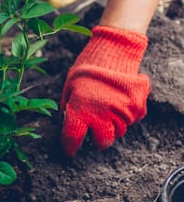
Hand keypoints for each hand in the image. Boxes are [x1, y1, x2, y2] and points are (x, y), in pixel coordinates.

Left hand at [60, 26, 150, 155]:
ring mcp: (122, 113)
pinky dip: (125, 116)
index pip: (73, 138)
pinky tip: (118, 102)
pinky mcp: (137, 108)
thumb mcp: (69, 87)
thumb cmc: (86, 68)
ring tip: (106, 113)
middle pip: (102, 142)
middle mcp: (102, 115)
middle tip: (93, 134)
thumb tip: (64, 124)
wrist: (113, 51)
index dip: (70, 147)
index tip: (70, 151)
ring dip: (111, 127)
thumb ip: (69, 107)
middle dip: (97, 141)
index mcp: (80, 110)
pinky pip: (131, 120)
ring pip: (118, 132)